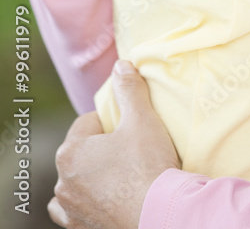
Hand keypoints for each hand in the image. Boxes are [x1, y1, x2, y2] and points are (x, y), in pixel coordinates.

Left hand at [48, 61, 179, 228]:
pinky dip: (86, 203)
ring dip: (89, 178)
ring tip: (119, 176)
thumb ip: (128, 89)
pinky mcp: (81, 228)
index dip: (112, 122)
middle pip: (81, 152)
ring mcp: (71, 209)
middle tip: (131, 151)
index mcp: (70, 152)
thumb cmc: (148, 165)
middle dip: (101, 149)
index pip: (88, 123)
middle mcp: (63, 183)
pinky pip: (75, 212)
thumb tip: (121, 65)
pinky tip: (108, 198)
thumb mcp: (141, 118)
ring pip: (74, 183)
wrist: (159, 214)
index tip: (131, 130)